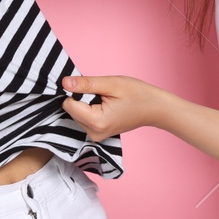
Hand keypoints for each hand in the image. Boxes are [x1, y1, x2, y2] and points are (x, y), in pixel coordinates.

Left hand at [59, 74, 176, 141]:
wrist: (154, 108)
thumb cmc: (137, 94)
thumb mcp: (111, 84)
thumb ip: (86, 84)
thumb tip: (64, 82)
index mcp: (96, 122)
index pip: (68, 104)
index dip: (77, 91)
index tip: (93, 87)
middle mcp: (93, 133)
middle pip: (71, 109)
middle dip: (82, 97)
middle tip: (103, 94)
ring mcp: (95, 136)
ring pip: (76, 113)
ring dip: (86, 103)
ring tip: (106, 100)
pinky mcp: (97, 134)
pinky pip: (83, 118)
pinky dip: (90, 109)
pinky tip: (105, 105)